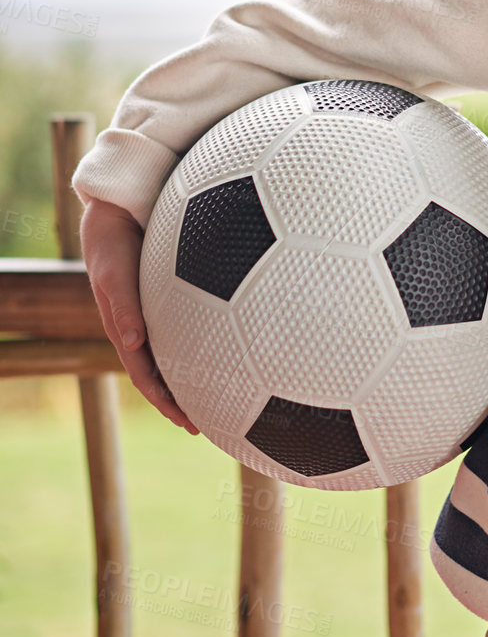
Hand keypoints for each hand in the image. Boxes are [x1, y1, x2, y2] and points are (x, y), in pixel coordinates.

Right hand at [80, 197, 202, 435]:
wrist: (117, 211)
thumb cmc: (113, 242)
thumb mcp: (114, 272)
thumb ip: (123, 304)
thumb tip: (135, 341)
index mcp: (125, 329)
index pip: (145, 376)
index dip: (164, 401)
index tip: (186, 422)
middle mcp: (141, 327)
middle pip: (161, 373)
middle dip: (180, 401)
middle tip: (207, 425)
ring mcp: (154, 314)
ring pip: (174, 355)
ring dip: (191, 378)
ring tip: (219, 398)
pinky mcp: (169, 298)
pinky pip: (185, 330)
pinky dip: (199, 347)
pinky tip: (224, 350)